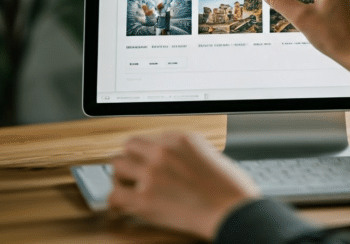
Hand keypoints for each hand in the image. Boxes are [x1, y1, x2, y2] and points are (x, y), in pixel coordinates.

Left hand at [107, 131, 260, 239]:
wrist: (234, 212)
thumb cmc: (232, 190)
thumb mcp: (213, 156)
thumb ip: (190, 154)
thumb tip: (178, 163)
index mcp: (181, 138)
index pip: (152, 137)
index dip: (150, 152)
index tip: (149, 161)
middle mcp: (163, 151)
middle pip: (130, 145)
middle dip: (132, 159)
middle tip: (135, 173)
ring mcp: (152, 174)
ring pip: (117, 164)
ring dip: (122, 176)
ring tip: (128, 188)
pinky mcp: (145, 199)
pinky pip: (115, 194)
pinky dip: (117, 201)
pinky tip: (122, 207)